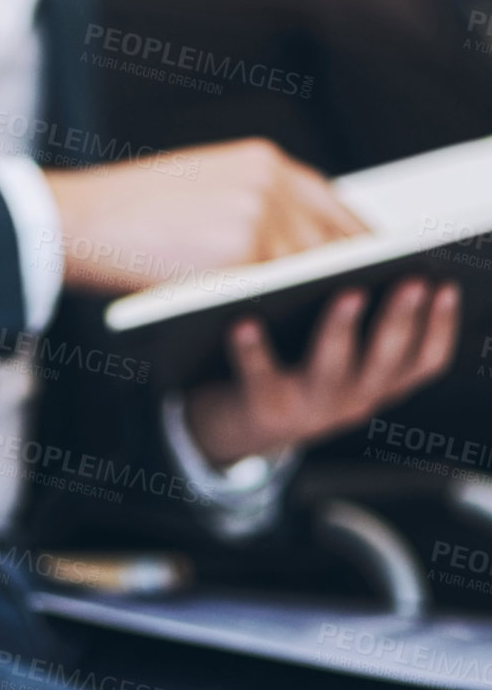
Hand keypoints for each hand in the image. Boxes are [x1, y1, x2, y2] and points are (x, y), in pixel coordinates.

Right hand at [45, 138, 366, 294]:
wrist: (75, 220)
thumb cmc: (125, 210)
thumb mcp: (200, 185)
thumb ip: (251, 202)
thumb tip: (295, 242)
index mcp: (259, 160)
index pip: (332, 200)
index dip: (355, 235)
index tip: (370, 261)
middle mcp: (268, 181)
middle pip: (335, 235)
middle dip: (352, 269)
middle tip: (365, 299)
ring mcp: (257, 217)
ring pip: (315, 267)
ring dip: (325, 294)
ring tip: (331, 320)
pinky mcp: (240, 254)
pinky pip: (280, 291)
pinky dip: (290, 309)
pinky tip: (293, 327)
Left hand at [185, 278, 460, 465]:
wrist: (244, 427)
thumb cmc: (298, 371)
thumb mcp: (342, 357)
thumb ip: (363, 325)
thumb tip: (368, 262)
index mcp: (380, 383)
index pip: (425, 360)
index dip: (441, 326)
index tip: (445, 285)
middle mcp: (354, 398)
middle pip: (386, 359)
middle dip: (400, 318)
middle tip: (411, 280)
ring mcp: (312, 406)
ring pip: (333, 367)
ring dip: (342, 328)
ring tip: (349, 292)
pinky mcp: (266, 406)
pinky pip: (260, 374)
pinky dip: (252, 348)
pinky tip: (243, 319)